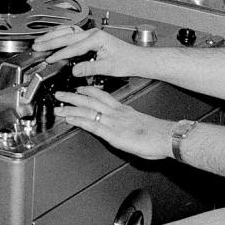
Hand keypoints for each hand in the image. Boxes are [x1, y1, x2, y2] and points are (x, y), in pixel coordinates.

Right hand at [32, 26, 139, 79]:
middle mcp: (93, 33)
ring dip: (52, 36)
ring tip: (39, 41)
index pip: (73, 47)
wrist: (135, 58)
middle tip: (37, 47)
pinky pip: (71, 33)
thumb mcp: (108, 67)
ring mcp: (91, 34)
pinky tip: (51, 38)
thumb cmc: (126, 61)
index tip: (50, 59)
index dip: (60, 54)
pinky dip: (59, 35)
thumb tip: (74, 70)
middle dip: (50, 42)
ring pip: (67, 32)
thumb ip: (90, 68)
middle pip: (66, 36)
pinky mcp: (90, 37)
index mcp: (97, 38)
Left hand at [54, 86, 173, 159]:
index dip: (88, 91)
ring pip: (87, 110)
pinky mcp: (112, 134)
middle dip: (73, 96)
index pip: (102, 96)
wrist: (166, 137)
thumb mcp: (141, 124)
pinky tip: (69, 119)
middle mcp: (116, 113)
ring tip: (58, 105)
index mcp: (123, 110)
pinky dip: (78, 120)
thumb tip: (127, 128)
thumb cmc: (158, 134)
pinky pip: (91, 124)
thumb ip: (130, 123)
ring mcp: (113, 122)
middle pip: (90, 100)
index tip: (78, 88)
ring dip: (70, 107)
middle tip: (60, 93)